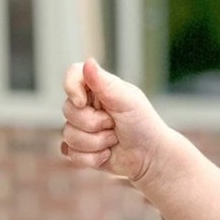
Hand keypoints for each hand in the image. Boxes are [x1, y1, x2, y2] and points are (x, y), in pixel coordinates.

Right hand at [61, 58, 174, 188]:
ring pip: (69, 135)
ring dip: (96, 143)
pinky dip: (92, 158)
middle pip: (69, 111)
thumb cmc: (143, 124)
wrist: (150, 157)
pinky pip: (71, 153)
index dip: (72, 88)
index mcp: (97, 87)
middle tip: (114, 125)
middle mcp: (85, 105)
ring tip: (114, 140)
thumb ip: (105, 83)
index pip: (73, 75)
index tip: (83, 102)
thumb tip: (88, 62)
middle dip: (94, 124)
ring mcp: (80, 127)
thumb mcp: (128, 100)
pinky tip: (107, 154)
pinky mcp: (79, 148)